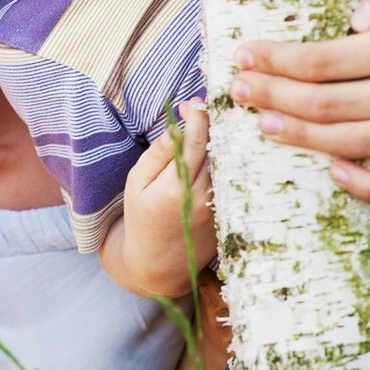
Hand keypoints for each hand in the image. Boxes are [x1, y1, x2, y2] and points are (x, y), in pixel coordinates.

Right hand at [122, 100, 215, 297]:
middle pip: (218, 150)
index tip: (193, 104)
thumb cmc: (141, 219)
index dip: (197, 119)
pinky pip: (232, 179)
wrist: (158, 265)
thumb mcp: (136, 184)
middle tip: (206, 107)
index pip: (196, 143)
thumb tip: (175, 127)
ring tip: (217, 123)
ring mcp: (219, 208)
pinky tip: (225, 148)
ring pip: (229, 164)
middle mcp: (202, 198)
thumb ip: (157, 155)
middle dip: (213, 124)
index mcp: (175, 189)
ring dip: (226, 141)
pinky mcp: (229, 215)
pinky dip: (230, 160)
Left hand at [230, 0, 369, 205]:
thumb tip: (358, 18)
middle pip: (330, 104)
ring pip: (354, 143)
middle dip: (276, 98)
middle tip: (240, 92)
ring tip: (264, 125)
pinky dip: (368, 187)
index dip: (279, 61)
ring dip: (302, 137)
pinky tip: (332, 171)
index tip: (246, 56)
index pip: (327, 60)